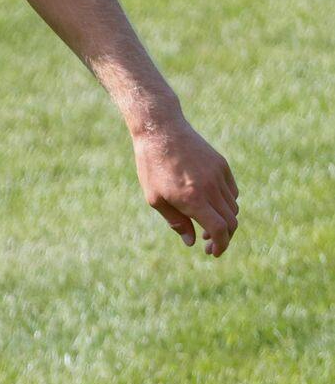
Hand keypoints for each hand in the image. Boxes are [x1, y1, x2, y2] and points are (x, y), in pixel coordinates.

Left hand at [132, 119, 237, 257]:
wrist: (161, 131)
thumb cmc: (152, 167)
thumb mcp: (155, 199)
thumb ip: (176, 222)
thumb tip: (192, 241)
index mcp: (192, 198)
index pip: (219, 229)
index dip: (221, 245)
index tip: (214, 253)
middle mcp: (210, 187)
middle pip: (230, 221)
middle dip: (223, 237)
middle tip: (209, 244)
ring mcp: (218, 175)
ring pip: (232, 206)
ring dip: (224, 220)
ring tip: (207, 226)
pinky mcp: (222, 164)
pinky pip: (232, 191)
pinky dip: (227, 203)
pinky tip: (212, 206)